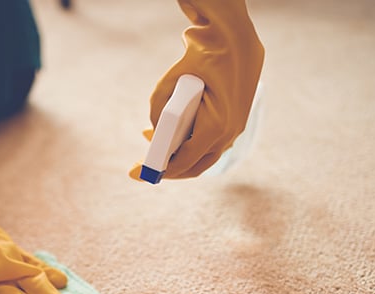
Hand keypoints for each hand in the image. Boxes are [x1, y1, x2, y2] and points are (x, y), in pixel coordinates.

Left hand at [130, 0, 263, 179]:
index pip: (185, 161)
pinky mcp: (234, 120)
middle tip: (143, 167)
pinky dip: (190, 141)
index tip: (140, 174)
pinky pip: (210, 141)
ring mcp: (235, 128)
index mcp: (216, 127)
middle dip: (168, 168)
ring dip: (178, 152)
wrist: (233, 38)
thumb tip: (154, 131)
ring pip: (203, 154)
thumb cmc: (201, 58)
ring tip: (150, 141)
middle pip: (195, 164)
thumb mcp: (169, 82)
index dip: (161, 170)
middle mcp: (229, 133)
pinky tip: (171, 133)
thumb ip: (158, 109)